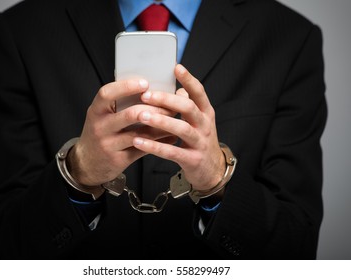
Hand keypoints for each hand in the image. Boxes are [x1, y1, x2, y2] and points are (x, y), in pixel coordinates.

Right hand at [68, 79, 176, 185]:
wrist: (87, 162)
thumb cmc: (100, 132)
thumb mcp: (102, 115)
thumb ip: (119, 103)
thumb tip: (150, 88)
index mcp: (96, 111)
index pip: (107, 94)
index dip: (126, 87)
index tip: (145, 83)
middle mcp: (100, 127)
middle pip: (130, 115)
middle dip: (154, 108)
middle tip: (170, 105)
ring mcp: (109, 145)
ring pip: (140, 134)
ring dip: (160, 126)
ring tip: (175, 120)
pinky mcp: (119, 160)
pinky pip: (143, 149)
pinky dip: (160, 142)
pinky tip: (171, 137)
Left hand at [133, 64, 225, 191]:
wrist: (212, 170)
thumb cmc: (200, 140)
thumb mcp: (199, 121)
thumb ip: (188, 105)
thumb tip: (175, 89)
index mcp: (206, 112)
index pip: (199, 92)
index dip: (188, 80)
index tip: (176, 67)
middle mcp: (205, 125)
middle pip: (188, 108)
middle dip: (167, 100)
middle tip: (146, 94)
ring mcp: (200, 143)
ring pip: (181, 129)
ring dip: (160, 121)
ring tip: (141, 115)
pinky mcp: (192, 160)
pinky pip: (172, 152)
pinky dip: (155, 146)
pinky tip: (139, 141)